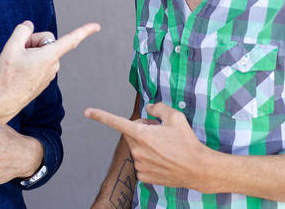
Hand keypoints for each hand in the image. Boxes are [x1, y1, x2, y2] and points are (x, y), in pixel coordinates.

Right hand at [0, 20, 99, 119]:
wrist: (4, 102)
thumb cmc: (8, 76)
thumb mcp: (11, 47)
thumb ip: (22, 31)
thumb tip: (29, 26)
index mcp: (50, 56)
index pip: (71, 40)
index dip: (84, 31)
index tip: (97, 26)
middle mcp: (54, 65)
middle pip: (47, 41)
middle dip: (33, 41)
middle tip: (19, 51)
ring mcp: (50, 73)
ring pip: (43, 52)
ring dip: (31, 52)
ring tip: (18, 64)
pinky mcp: (45, 80)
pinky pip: (40, 62)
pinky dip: (31, 62)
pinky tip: (20, 71)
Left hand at [85, 102, 209, 189]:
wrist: (198, 169)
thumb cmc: (187, 142)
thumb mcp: (175, 117)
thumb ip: (158, 108)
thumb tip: (148, 109)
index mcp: (142, 134)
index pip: (116, 122)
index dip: (100, 116)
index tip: (87, 112)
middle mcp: (137, 151)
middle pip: (130, 133)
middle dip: (140, 129)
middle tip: (159, 131)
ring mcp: (140, 165)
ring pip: (136, 149)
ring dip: (146, 145)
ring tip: (165, 148)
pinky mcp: (144, 176)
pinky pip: (141, 163)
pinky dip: (149, 159)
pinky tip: (164, 160)